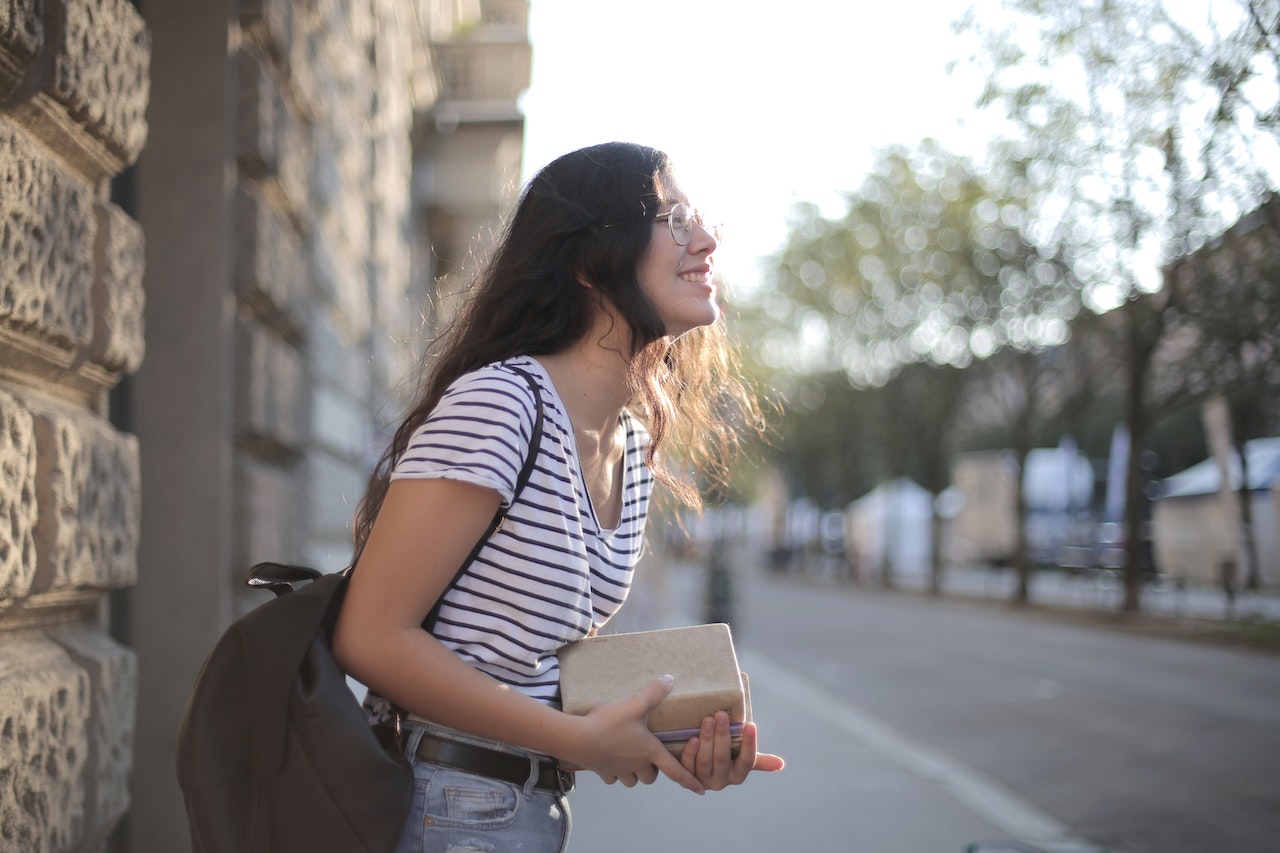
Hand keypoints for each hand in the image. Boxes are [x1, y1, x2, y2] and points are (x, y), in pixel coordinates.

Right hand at [568, 676, 705, 794]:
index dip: (689, 781)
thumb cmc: (609, 724)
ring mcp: (618, 770)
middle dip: (653, 770)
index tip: (701, 791)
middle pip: (650, 777)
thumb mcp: (634, 705)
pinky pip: (612, 778)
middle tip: (649, 757)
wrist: (577, 739)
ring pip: (632, 780)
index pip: (675, 771)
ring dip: (634, 773)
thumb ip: (652, 692)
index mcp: (649, 751)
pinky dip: (614, 772)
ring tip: (630, 759)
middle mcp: (636, 765)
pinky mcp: (602, 771)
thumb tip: (670, 678)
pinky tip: (610, 759)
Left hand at [680, 712, 784, 790]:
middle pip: (722, 758)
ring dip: (706, 739)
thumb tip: (781, 764)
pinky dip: (690, 752)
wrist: (695, 764)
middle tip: (721, 714)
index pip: (747, 760)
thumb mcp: (740, 757)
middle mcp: (721, 781)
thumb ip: (758, 760)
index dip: (749, 743)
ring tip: (707, 719)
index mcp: (738, 775)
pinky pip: (687, 766)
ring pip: (704, 760)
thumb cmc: (725, 755)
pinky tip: (692, 738)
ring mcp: (702, 780)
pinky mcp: (685, 777)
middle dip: (722, 735)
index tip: (751, 724)